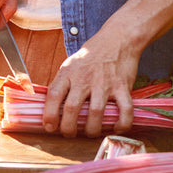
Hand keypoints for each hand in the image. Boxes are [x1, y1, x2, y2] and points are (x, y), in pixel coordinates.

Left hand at [42, 0, 172, 136]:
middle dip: (68, 128)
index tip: (49, 127)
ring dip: (91, 129)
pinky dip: (121, 123)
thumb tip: (51, 107)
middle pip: (72, 109)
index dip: (49, 114)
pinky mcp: (122, 87)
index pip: (53, 95)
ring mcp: (104, 83)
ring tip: (90, 133)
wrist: (117, 39)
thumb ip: (62, 83)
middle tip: (69, 134)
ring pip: (95, 113)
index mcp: (68, 73)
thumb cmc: (91, 55)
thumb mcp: (70, 64)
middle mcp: (84, 79)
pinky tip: (116, 128)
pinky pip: (124, 110)